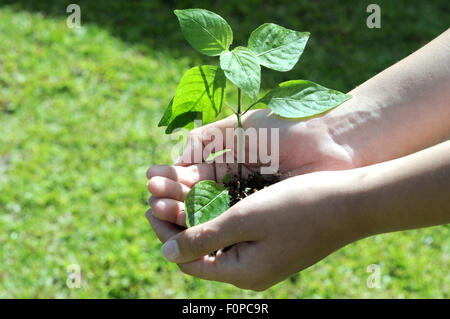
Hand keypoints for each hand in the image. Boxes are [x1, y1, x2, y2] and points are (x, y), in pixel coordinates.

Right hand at [147, 108, 359, 226]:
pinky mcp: (264, 214)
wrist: (330, 140)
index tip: (150, 178)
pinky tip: (190, 222)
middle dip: (172, 196)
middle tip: (150, 198)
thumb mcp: (240, 127)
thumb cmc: (286, 128)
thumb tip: (178, 158)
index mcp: (230, 160)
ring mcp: (250, 201)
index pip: (193, 174)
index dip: (171, 177)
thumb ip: (207, 139)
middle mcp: (237, 183)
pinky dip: (210, 222)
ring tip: (159, 208)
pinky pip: (232, 222)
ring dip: (185, 211)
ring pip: (211, 211)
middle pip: (197, 196)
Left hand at [147, 170, 360, 290]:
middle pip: (200, 251)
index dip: (165, 234)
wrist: (350, 203)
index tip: (148, 206)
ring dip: (195, 217)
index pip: (187, 260)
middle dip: (177, 224)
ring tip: (177, 194)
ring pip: (216, 239)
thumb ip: (204, 238)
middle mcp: (250, 270)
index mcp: (242, 272)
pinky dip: (217, 216)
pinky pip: (234, 233)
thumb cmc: (299, 208)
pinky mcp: (272, 243)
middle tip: (158, 197)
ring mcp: (263, 258)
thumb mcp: (244, 220)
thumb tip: (165, 254)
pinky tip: (209, 198)